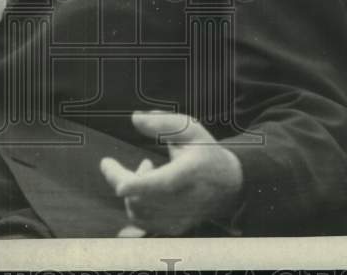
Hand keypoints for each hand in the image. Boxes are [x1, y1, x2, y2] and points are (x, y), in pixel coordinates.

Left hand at [99, 111, 243, 235]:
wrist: (230, 184)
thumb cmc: (207, 152)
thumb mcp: (190, 129)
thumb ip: (162, 122)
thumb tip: (135, 119)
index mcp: (191, 172)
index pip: (163, 183)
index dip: (138, 184)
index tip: (116, 180)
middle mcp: (186, 199)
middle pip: (141, 198)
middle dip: (122, 178)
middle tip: (118, 163)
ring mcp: (181, 217)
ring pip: (138, 212)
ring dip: (131, 190)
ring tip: (146, 170)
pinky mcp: (175, 227)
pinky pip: (143, 222)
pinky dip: (136, 204)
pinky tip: (146, 189)